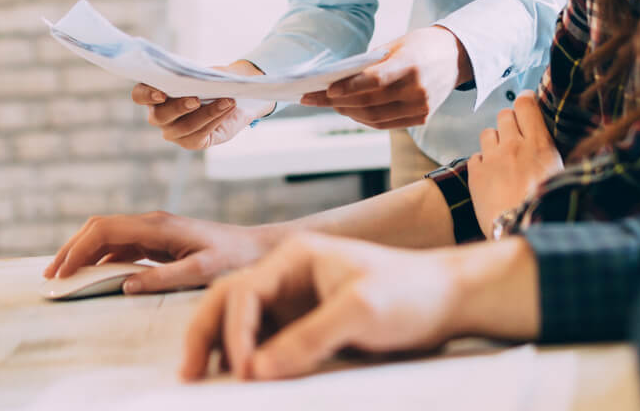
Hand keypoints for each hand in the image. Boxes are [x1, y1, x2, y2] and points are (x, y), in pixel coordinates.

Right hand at [44, 211, 282, 292]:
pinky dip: (100, 259)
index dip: (78, 249)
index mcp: (158, 225)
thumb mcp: (202, 270)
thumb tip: (125, 285)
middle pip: (99, 228)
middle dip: (71, 248)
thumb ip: (164, 277)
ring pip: (106, 236)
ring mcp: (153, 231)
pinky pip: (120, 247)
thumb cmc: (235, 258)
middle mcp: (151, 223)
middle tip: (51, 276)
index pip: (105, 229)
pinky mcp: (157, 241)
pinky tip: (91, 275)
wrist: (256, 248)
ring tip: (63, 277)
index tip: (61, 272)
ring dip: (83, 253)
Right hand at [133, 60, 273, 149]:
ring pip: (184, 127)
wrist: (231, 96)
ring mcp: (172, 131)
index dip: (147, 95)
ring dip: (207, 112)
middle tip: (196, 99)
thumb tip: (201, 77)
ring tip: (227, 101)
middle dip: (179, 107)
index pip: (139, 95)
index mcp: (154, 92)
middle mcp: (158, 114)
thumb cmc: (209, 80)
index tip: (162, 93)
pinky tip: (228, 108)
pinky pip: (199, 135)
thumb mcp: (203, 73)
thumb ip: (197, 74)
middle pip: (160, 115)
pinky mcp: (189, 142)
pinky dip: (215, 119)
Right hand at [181, 233, 539, 380]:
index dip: (235, 333)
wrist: (449, 299)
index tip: (244, 372)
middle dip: (204, 335)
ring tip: (205, 381)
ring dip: (220, 348)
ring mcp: (295, 301)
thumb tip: (258, 370)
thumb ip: (309, 338)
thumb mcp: (362, 311)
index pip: (243, 292)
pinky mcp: (306, 326)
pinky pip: (264, 342)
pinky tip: (243, 381)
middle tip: (189, 375)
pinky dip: (247, 359)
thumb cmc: (411, 292)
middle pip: (227, 301)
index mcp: (295, 257)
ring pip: (240, 322)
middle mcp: (287, 276)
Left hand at [300, 25, 471, 129]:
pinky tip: (350, 110)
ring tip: (329, 104)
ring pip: (375, 118)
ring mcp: (422, 107)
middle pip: (370, 102)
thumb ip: (371, 62)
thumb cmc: (421, 45)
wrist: (457, 56)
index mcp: (412, 65)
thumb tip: (337, 78)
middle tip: (314, 98)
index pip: (375, 80)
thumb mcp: (397, 44)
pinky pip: (386, 123)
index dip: (349, 87)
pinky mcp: (422, 118)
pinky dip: (365, 118)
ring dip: (348, 112)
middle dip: (338, 102)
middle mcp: (419, 90)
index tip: (326, 89)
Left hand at [468, 93, 560, 232]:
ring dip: (494, 142)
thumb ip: (551, 154)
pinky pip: (475, 156)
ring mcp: (492, 158)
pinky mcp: (475, 174)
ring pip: (488, 133)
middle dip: (509, 123)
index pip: (526, 105)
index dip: (525, 101)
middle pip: (504, 114)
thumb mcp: (562, 176)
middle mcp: (513, 145)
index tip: (526, 104)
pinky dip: (482, 163)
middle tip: (516, 139)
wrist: (522, 232)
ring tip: (502, 160)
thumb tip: (550, 145)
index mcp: (539, 144)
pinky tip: (491, 177)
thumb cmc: (549, 208)